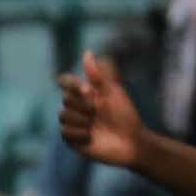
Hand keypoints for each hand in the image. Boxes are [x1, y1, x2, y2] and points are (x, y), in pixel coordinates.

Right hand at [58, 50, 144, 167]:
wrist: (131, 142)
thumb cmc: (126, 115)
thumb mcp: (113, 92)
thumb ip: (98, 74)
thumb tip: (87, 53)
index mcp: (85, 94)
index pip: (66, 82)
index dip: (71, 84)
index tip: (87, 90)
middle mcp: (77, 107)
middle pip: (66, 99)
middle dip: (84, 105)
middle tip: (98, 111)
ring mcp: (73, 123)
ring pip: (63, 116)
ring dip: (82, 120)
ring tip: (96, 126)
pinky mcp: (72, 140)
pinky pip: (65, 132)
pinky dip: (80, 134)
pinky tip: (92, 137)